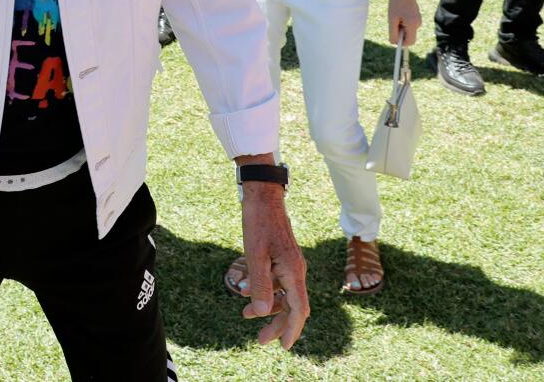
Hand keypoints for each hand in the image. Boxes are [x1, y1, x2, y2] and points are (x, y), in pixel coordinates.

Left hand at [240, 185, 308, 349]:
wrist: (262, 196)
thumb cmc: (258, 223)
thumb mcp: (255, 255)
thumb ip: (260, 284)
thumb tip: (263, 312)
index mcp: (293, 272)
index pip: (298, 309)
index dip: (292, 330)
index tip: (283, 347)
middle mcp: (296, 270)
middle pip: (292, 307)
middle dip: (277, 325)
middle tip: (260, 340)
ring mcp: (290, 264)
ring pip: (284, 295)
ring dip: (268, 308)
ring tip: (246, 316)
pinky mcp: (282, 258)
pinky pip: (278, 282)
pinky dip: (265, 291)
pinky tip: (245, 292)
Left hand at [388, 0, 420, 46]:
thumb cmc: (396, 4)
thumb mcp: (391, 20)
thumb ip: (393, 33)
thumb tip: (394, 43)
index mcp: (413, 25)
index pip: (410, 42)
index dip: (402, 43)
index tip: (394, 39)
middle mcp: (418, 24)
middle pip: (409, 37)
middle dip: (401, 34)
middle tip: (393, 23)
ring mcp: (419, 20)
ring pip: (409, 30)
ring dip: (401, 27)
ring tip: (396, 16)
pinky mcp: (417, 17)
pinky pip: (410, 25)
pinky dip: (403, 23)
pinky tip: (399, 14)